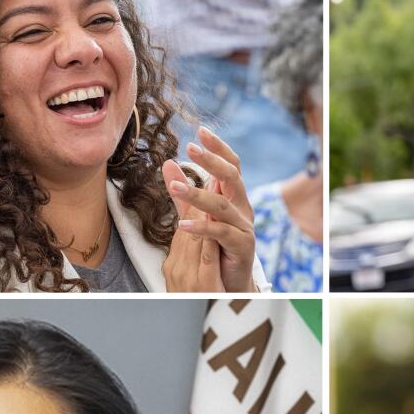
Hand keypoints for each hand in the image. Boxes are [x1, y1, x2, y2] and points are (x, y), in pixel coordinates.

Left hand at [164, 127, 256, 291]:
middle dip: (212, 161)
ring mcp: (244, 227)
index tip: (201, 130)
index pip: (230, 166)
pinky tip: (182, 225)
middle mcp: (242, 209)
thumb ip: (183, 191)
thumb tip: (168, 162)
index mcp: (234, 198)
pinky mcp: (242, 247)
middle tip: (191, 148)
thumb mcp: (197, 214)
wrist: (231, 283)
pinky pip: (221, 234)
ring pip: (222, 206)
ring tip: (175, 187)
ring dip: (198, 195)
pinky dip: (202, 229)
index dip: (218, 148)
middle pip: (231, 178)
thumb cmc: (217, 248)